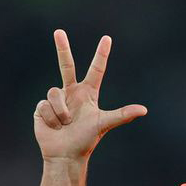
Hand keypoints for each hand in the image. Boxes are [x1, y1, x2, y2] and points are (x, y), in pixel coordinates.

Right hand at [34, 30, 146, 161]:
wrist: (65, 154)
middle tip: (59, 31)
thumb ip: (122, 114)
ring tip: (65, 123)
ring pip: (54, 93)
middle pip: (66, 65)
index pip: (96, 69)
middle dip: (62, 48)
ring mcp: (56, 99)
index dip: (101, 54)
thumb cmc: (86, 140)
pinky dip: (50, 118)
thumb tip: (144, 110)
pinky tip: (53, 126)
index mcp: (88, 93)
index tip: (107, 38)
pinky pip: (44, 105)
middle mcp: (72, 92)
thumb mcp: (105, 124)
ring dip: (60, 112)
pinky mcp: (41, 106)